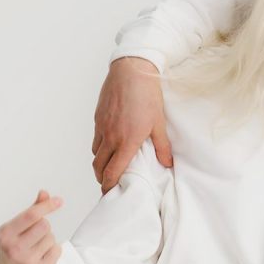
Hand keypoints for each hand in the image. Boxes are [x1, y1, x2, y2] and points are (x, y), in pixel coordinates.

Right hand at [0, 190, 63, 263]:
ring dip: (47, 239)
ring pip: (51, 237)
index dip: (46, 206)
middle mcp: (14, 248)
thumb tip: (44, 194)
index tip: (58, 201)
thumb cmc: (12, 249)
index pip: (30, 216)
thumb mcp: (14, 230)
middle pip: (44, 225)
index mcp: (5, 234)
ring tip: (36, 247)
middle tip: (35, 235)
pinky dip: (53, 250)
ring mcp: (28, 262)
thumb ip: (30, 212)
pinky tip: (42, 256)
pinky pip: (57, 250)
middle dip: (43, 227)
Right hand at [92, 57, 172, 191]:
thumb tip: (167, 164)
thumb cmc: (146, 95)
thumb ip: (162, 146)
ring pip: (95, 153)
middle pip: (99, 166)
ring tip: (108, 167)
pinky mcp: (98, 117)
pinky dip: (99, 147)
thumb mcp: (159, 122)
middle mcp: (111, 136)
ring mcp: (102, 127)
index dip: (109, 186)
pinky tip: (108, 146)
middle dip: (102, 179)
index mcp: (126, 141)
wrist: (131, 70)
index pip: (113, 172)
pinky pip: (95, 138)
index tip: (110, 194)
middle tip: (108, 185)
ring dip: (100, 163)